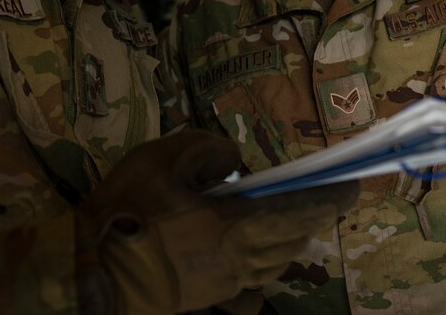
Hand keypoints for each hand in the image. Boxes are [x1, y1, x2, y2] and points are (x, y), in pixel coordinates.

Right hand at [76, 130, 357, 313]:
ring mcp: (227, 283)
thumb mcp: (165, 159)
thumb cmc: (129, 213)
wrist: (93, 275)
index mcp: (237, 227)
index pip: (298, 210)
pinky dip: (269, 256)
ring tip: (298, 215)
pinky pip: (255, 275)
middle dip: (316, 216)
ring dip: (294, 237)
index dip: (328, 197)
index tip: (352, 185)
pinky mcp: (210, 295)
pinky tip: (259, 244)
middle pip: (294, 238)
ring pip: (277, 260)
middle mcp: (242, 260)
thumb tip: (234, 164)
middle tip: (330, 196)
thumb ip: (209, 150)